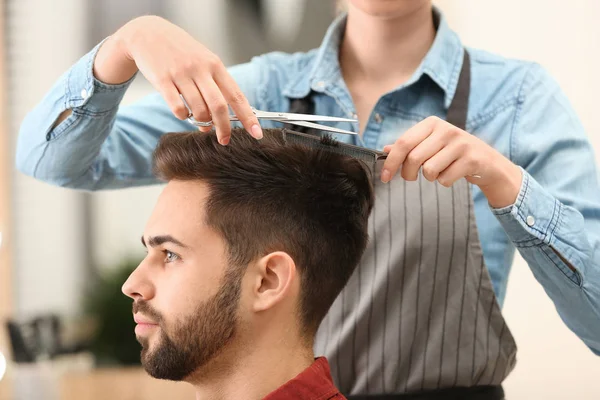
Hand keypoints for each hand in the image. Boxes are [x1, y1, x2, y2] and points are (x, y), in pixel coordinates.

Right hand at [94, 15, 261, 144]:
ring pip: (198, 110)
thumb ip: (214, 88)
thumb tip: (221, 119)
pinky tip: (183, 112)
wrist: (149, 33)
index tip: (257, 133)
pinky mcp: (163, 80)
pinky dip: (183, 116)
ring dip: (202, 123)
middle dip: (224, 128)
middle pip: (219, 106)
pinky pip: (178, 108)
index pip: (237, 96)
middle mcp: (200, 69)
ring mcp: (181, 74)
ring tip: (201, 123)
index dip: (248, 117)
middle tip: (224, 140)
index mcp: (215, 65)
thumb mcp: (204, 62)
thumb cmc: (181, 51)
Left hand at [381, 116, 522, 207]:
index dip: (391, 162)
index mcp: (432, 123)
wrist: (487, 162)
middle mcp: (446, 129)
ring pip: (429, 170)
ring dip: (430, 178)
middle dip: (408, 174)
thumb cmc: (452, 154)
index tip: (384, 177)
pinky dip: (445, 182)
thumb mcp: (430, 145)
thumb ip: (409, 147)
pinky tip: (453, 174)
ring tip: (439, 172)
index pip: (403, 143)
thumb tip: (385, 150)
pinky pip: (444, 179)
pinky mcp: (471, 159)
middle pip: (413, 158)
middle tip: (412, 178)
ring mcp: (460, 143)